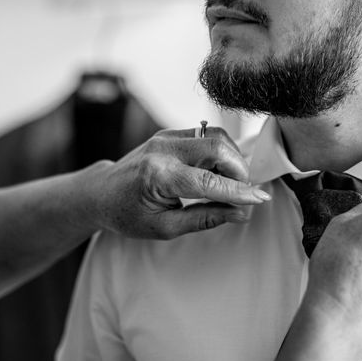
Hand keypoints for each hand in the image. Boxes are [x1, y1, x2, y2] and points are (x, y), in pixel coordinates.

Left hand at [88, 127, 269, 239]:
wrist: (101, 192)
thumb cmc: (128, 215)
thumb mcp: (165, 227)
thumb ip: (205, 218)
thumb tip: (241, 213)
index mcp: (159, 176)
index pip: (209, 181)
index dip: (239, 192)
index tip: (261, 199)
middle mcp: (163, 149)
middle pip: (217, 147)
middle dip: (239, 170)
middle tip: (241, 193)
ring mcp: (165, 136)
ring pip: (215, 136)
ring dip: (231, 159)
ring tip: (227, 185)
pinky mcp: (169, 132)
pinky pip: (205, 135)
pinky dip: (219, 153)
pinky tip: (215, 174)